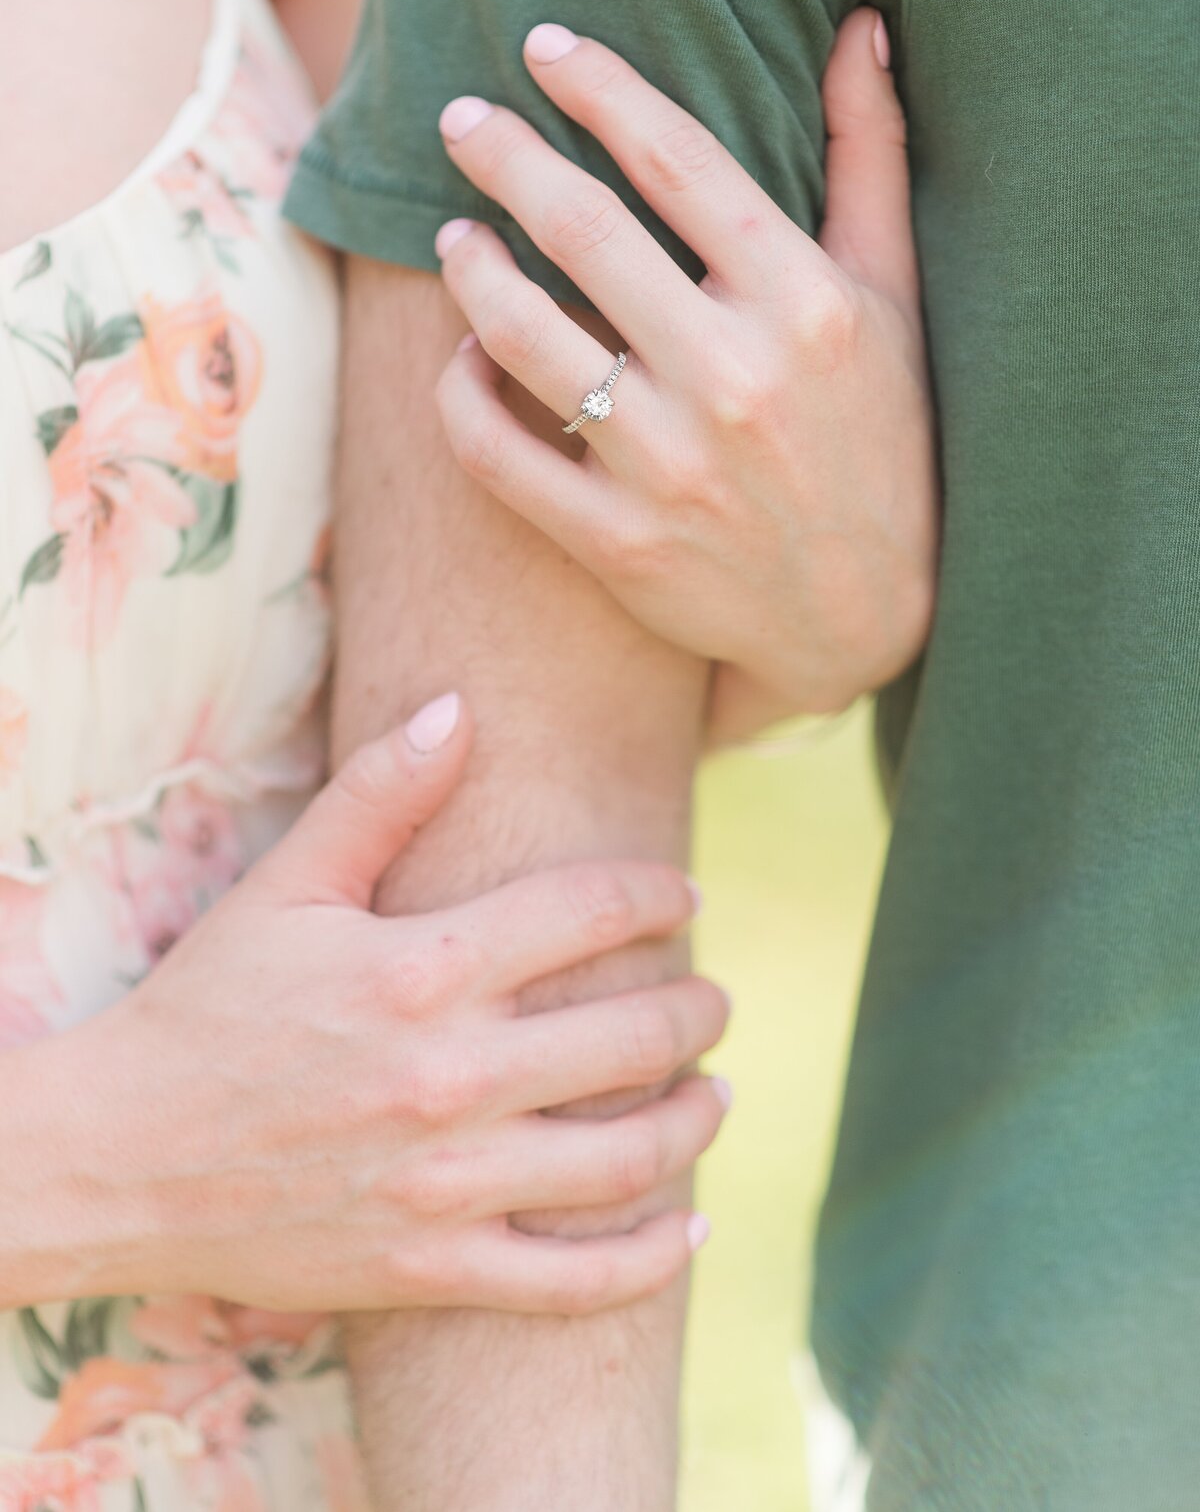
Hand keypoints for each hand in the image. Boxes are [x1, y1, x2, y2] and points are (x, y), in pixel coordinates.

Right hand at [50, 694, 727, 1314]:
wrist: (120, 1160)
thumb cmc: (207, 1008)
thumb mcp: (285, 886)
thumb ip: (379, 795)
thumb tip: (458, 708)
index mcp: (424, 969)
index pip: (592, 914)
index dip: (659, 897)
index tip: (685, 897)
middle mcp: (450, 1077)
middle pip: (633, 1035)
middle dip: (699, 1010)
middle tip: (716, 998)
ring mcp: (447, 1184)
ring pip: (626, 1159)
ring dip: (694, 1119)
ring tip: (716, 1091)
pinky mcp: (431, 1269)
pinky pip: (573, 1283)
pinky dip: (648, 1261)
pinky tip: (690, 1230)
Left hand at [432, 9, 937, 733]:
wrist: (868, 619)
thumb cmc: (887, 442)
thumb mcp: (895, 300)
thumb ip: (869, 159)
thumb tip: (858, 26)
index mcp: (804, 303)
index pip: (678, 158)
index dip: (599, 86)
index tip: (544, 47)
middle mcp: (733, 379)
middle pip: (583, 229)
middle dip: (506, 156)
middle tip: (460, 119)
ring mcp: (669, 467)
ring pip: (523, 335)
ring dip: (471, 269)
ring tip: (453, 237)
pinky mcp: (618, 544)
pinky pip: (498, 451)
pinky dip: (462, 394)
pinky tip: (465, 356)